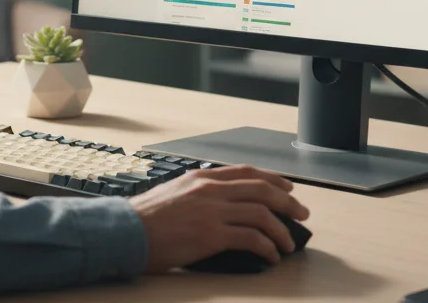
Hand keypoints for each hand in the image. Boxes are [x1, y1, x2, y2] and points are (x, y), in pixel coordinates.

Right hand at [129, 165, 309, 272]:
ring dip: (281, 229)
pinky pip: (251, 238)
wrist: (126, 230)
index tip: (288, 189)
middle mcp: (210, 189)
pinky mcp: (212, 234)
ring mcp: (212, 211)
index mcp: (202, 177)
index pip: (246, 173)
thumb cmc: (144, 218)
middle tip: (301, 215)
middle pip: (261, 189)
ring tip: (289, 244)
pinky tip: (271, 256)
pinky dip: (267, 247)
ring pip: (261, 213)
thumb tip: (222, 206)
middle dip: (287, 202)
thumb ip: (199, 194)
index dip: (273, 180)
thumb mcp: (174, 193)